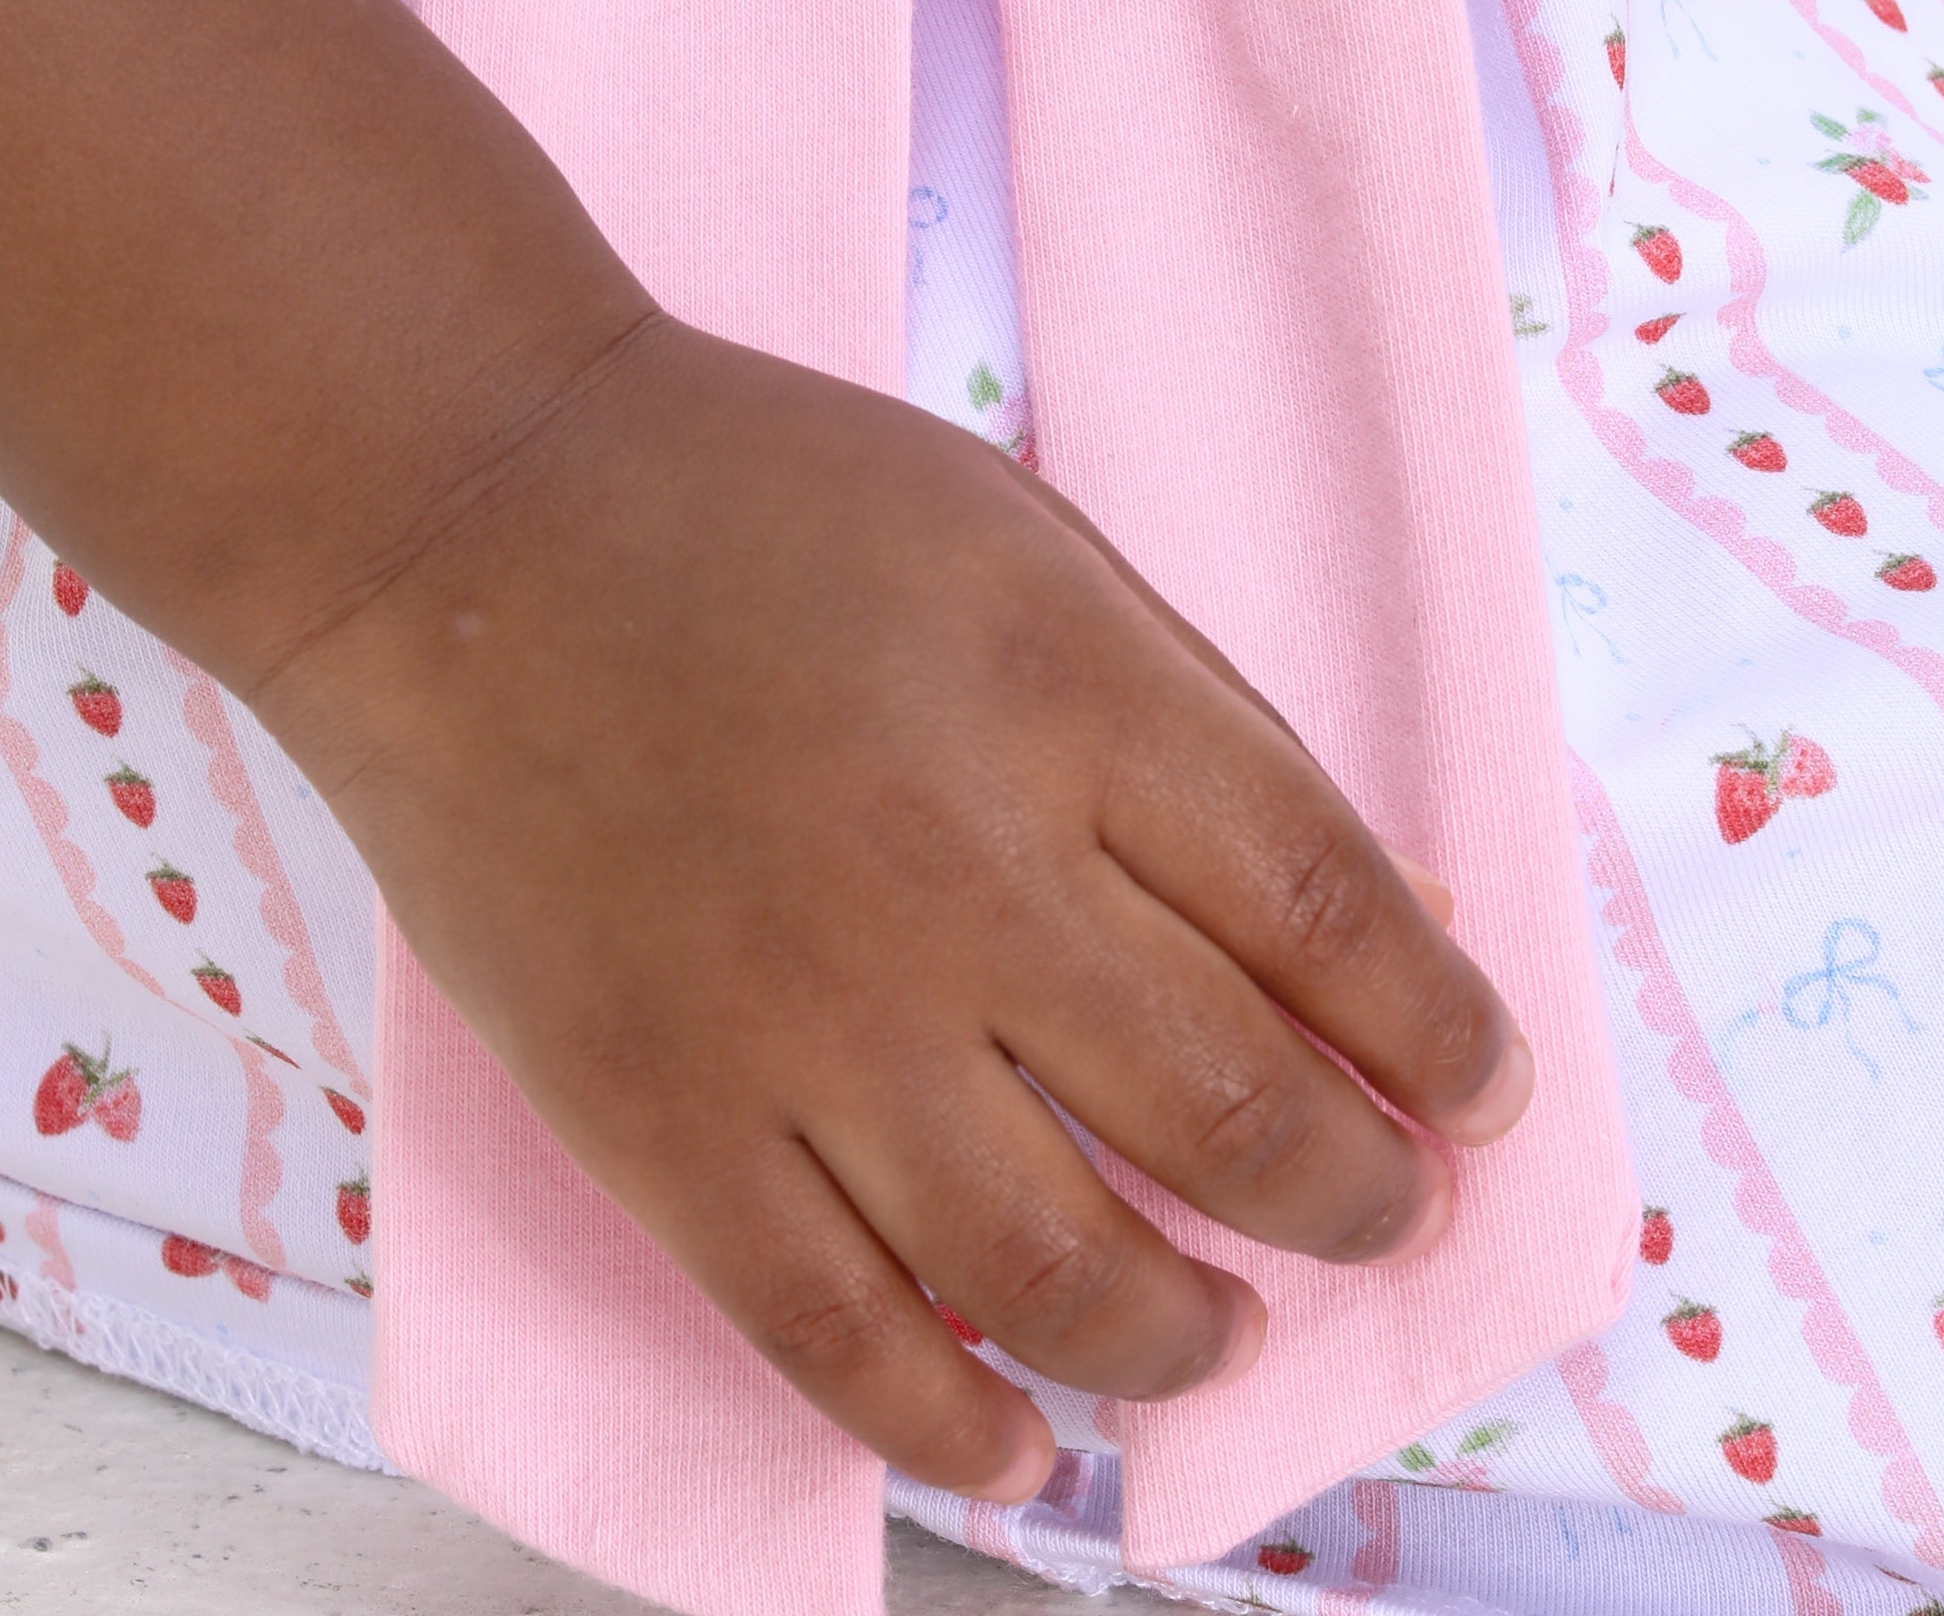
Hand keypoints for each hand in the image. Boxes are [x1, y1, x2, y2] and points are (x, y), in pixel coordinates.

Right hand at [250, 312, 1532, 1504]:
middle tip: (1381, 1213)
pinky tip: (1028, 1441)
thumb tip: (1394, 916)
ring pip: (1061, 1267)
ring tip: (1217, 1331)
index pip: (1328, 915)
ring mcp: (803, 1011)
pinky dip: (957, 1426)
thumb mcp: (1024, 539)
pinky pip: (839, 1336)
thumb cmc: (758, 503)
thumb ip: (1200, 722)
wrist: (459, 509)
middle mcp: (958, 866)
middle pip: (1232, 1109)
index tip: (1483, 1093)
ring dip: (1183, 1333)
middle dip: (1356, 1197)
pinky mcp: (660, 1114)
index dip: (1441, 1032)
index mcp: (1064, 690)